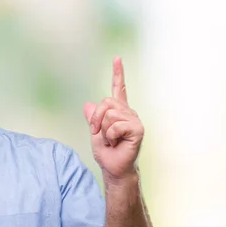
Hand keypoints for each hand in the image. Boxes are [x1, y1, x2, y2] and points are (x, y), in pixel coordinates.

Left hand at [83, 57, 143, 181]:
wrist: (113, 168)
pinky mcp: (138, 129)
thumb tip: (87, 105)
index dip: (118, 73)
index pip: (119, 89)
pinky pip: (115, 126)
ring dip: (104, 131)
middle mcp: (128, 113)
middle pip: (106, 102)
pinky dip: (110, 136)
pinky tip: (117, 143)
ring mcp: (134, 120)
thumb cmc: (107, 153)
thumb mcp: (94, 133)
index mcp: (119, 112)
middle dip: (96, 119)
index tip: (117, 58)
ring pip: (109, 115)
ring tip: (111, 140)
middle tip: (99, 134)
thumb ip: (93, 119)